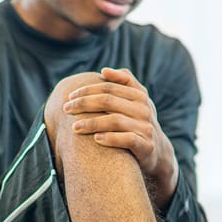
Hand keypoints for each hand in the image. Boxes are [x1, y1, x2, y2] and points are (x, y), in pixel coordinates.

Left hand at [63, 67, 177, 198]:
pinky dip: (111, 138)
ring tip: (74, 127)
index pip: (109, 87)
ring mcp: (146, 127)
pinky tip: (96, 139)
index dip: (87, 90)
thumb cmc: (137, 121)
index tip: (69, 96)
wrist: (156, 150)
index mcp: (139, 94)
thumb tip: (104, 71)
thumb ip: (123, 82)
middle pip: (108, 101)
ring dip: (91, 123)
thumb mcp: (135, 100)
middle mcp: (144, 108)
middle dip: (84, 104)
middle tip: (65, 109)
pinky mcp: (146, 145)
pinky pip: (128, 139)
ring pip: (115, 120)